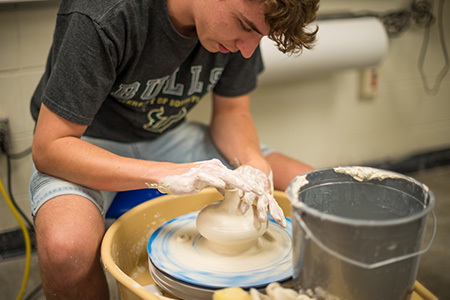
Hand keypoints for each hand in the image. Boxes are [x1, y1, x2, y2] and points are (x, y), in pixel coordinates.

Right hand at [146, 159, 263, 195]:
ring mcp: (205, 170)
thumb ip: (218, 185)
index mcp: (217, 169)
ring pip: (225, 176)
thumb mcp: (205, 184)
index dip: (250, 184)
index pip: (237, 177)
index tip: (262, 192)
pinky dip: (216, 181)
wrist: (168, 175)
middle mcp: (214, 167)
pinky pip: (208, 178)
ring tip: (249, 189)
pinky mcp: (195, 174)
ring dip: (238, 182)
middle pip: (236, 176)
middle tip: (262, 191)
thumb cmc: (186, 180)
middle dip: (250, 184)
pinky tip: (224, 187)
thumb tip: (228, 192)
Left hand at [235, 165, 286, 227]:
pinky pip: (276, 207)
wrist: (256, 169)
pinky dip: (280, 215)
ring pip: (271, 203)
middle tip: (262, 219)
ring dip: (274, 212)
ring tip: (278, 221)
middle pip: (262, 199)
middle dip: (262, 209)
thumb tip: (223, 189)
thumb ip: (230, 183)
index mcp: (251, 183)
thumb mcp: (237, 176)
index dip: (247, 200)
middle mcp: (260, 189)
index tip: (243, 209)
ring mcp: (266, 194)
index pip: (249, 192)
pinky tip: (283, 225)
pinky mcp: (270, 198)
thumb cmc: (244, 175)